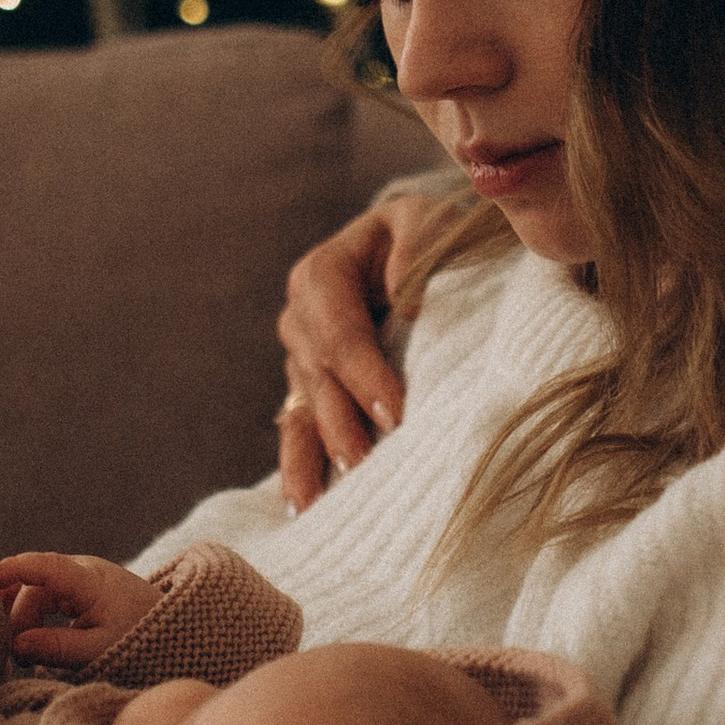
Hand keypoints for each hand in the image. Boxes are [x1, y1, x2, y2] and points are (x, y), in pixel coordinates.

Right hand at [0, 552, 155, 667]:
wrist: (175, 629)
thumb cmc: (142, 638)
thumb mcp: (100, 649)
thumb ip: (58, 648)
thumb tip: (16, 646)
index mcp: (91, 580)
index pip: (46, 566)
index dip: (15, 569)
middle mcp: (84, 572)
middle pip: (35, 586)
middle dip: (18, 617)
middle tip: (15, 656)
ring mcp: (82, 579)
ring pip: (38, 592)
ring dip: (25, 619)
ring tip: (20, 654)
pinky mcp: (82, 590)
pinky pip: (48, 597)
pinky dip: (36, 617)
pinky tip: (30, 642)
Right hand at [274, 192, 450, 509]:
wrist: (419, 252)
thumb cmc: (427, 236)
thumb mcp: (426, 219)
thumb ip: (417, 241)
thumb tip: (405, 297)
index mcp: (322, 273)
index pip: (338, 327)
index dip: (362, 370)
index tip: (394, 410)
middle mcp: (301, 317)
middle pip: (317, 373)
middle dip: (340, 420)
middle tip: (364, 463)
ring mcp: (300, 358)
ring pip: (304, 407)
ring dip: (315, 452)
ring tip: (321, 501)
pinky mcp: (310, 390)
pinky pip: (297, 429)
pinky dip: (298, 466)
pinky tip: (300, 505)